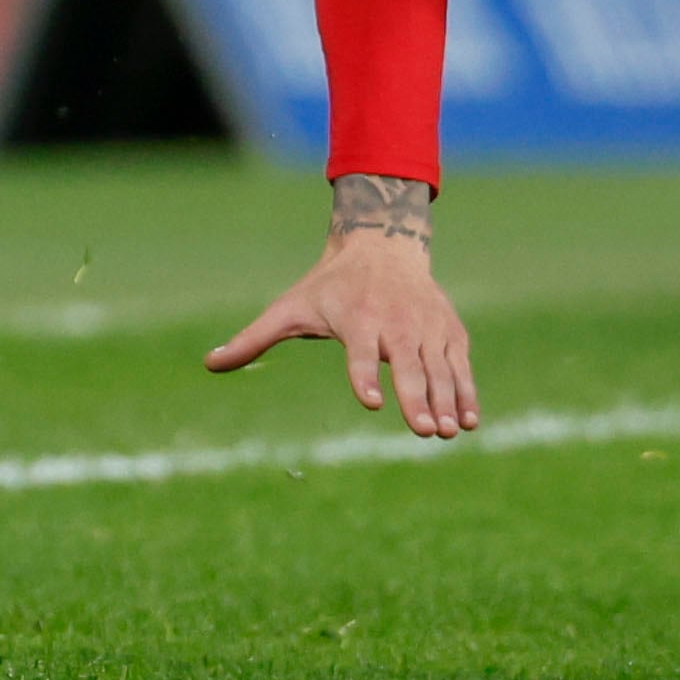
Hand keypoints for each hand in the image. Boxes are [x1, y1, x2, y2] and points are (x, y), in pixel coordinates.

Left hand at [203, 173, 476, 437]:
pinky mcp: (449, 330)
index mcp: (356, 319)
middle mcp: (395, 322)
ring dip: (447, 401)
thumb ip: (254, 338)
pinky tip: (469, 421)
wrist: (382, 247)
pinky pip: (461, 365)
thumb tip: (209, 363)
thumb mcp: (290, 307)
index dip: (365, 376)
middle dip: (416, 398)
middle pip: (408, 365)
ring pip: (440, 369)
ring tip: (448, 433)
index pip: (360, 353)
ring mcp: (426, 326)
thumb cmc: (329, 287)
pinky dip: (467, 391)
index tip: (371, 402)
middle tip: (423, 431)